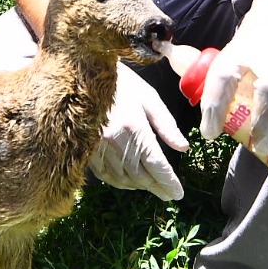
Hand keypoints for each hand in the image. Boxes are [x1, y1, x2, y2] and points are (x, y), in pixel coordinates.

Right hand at [90, 62, 186, 199]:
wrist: (84, 73)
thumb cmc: (121, 82)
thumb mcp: (148, 97)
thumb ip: (166, 124)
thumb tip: (183, 147)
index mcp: (134, 127)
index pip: (155, 164)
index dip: (168, 182)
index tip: (178, 194)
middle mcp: (115, 141)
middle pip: (140, 175)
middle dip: (156, 187)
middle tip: (168, 195)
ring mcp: (97, 146)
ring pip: (121, 178)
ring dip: (138, 186)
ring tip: (150, 187)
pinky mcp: (85, 149)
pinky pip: (104, 174)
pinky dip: (118, 181)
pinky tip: (127, 181)